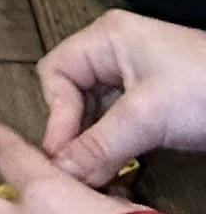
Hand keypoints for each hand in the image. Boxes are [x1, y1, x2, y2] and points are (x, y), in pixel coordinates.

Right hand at [38, 7, 205, 187]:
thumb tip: (60, 172)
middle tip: (78, 170)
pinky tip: (119, 170)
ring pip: (96, 114)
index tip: (63, 157)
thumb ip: (98, 146)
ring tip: (99, 175)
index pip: (57, 72)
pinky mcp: (157, 103)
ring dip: (96, 145)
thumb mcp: (147, 118)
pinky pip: (120, 125)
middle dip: (76, 133)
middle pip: (73, 94)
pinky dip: (116, 148)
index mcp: (109, 38)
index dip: (57, 115)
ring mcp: (139, 78)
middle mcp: (118, 52)